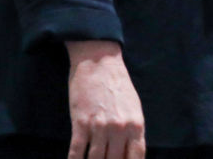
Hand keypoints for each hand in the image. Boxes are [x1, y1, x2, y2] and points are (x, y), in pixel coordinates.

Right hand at [65, 40, 145, 158]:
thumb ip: (132, 131)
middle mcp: (120, 128)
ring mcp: (100, 127)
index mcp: (136, 125)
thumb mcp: (133, 107)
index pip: (136, 157)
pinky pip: (76, 151)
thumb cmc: (118, 85)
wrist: (100, 62)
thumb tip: (129, 153)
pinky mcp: (81, 123)